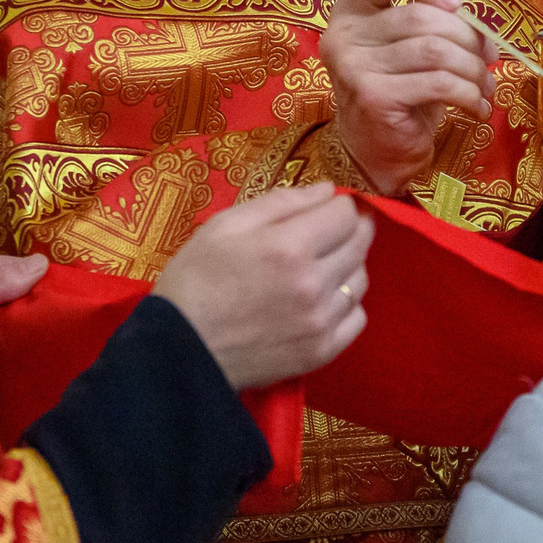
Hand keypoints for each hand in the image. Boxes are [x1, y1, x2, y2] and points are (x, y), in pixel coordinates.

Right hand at [153, 184, 374, 389]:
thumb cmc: (196, 278)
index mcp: (290, 246)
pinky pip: (357, 318)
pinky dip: (347, 304)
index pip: (345, 214)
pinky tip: (323, 300)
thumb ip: (281, 202)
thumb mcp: (226, 225)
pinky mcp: (321, 352)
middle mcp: (314, 283)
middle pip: (360, 243)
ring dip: (348, 266)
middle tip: (331, 231)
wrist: (182, 349)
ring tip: (321, 266)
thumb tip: (328, 190)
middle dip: (351, 229)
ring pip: (360, 280)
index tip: (325, 209)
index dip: (337, 205)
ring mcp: (321, 321)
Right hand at [318, 0, 495, 194]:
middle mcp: (343, 33)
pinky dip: (468, 95)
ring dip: (473, 69)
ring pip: (434, 50)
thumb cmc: (402, 87)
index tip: (457, 3)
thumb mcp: (421, 34)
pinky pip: (437, 83)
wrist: (380, 151)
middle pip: (420, 15)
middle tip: (488, 60)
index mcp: (351, 8)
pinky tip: (477, 108)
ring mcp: (353, 67)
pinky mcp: (372, 97)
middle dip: (468, 37)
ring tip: (484, 86)